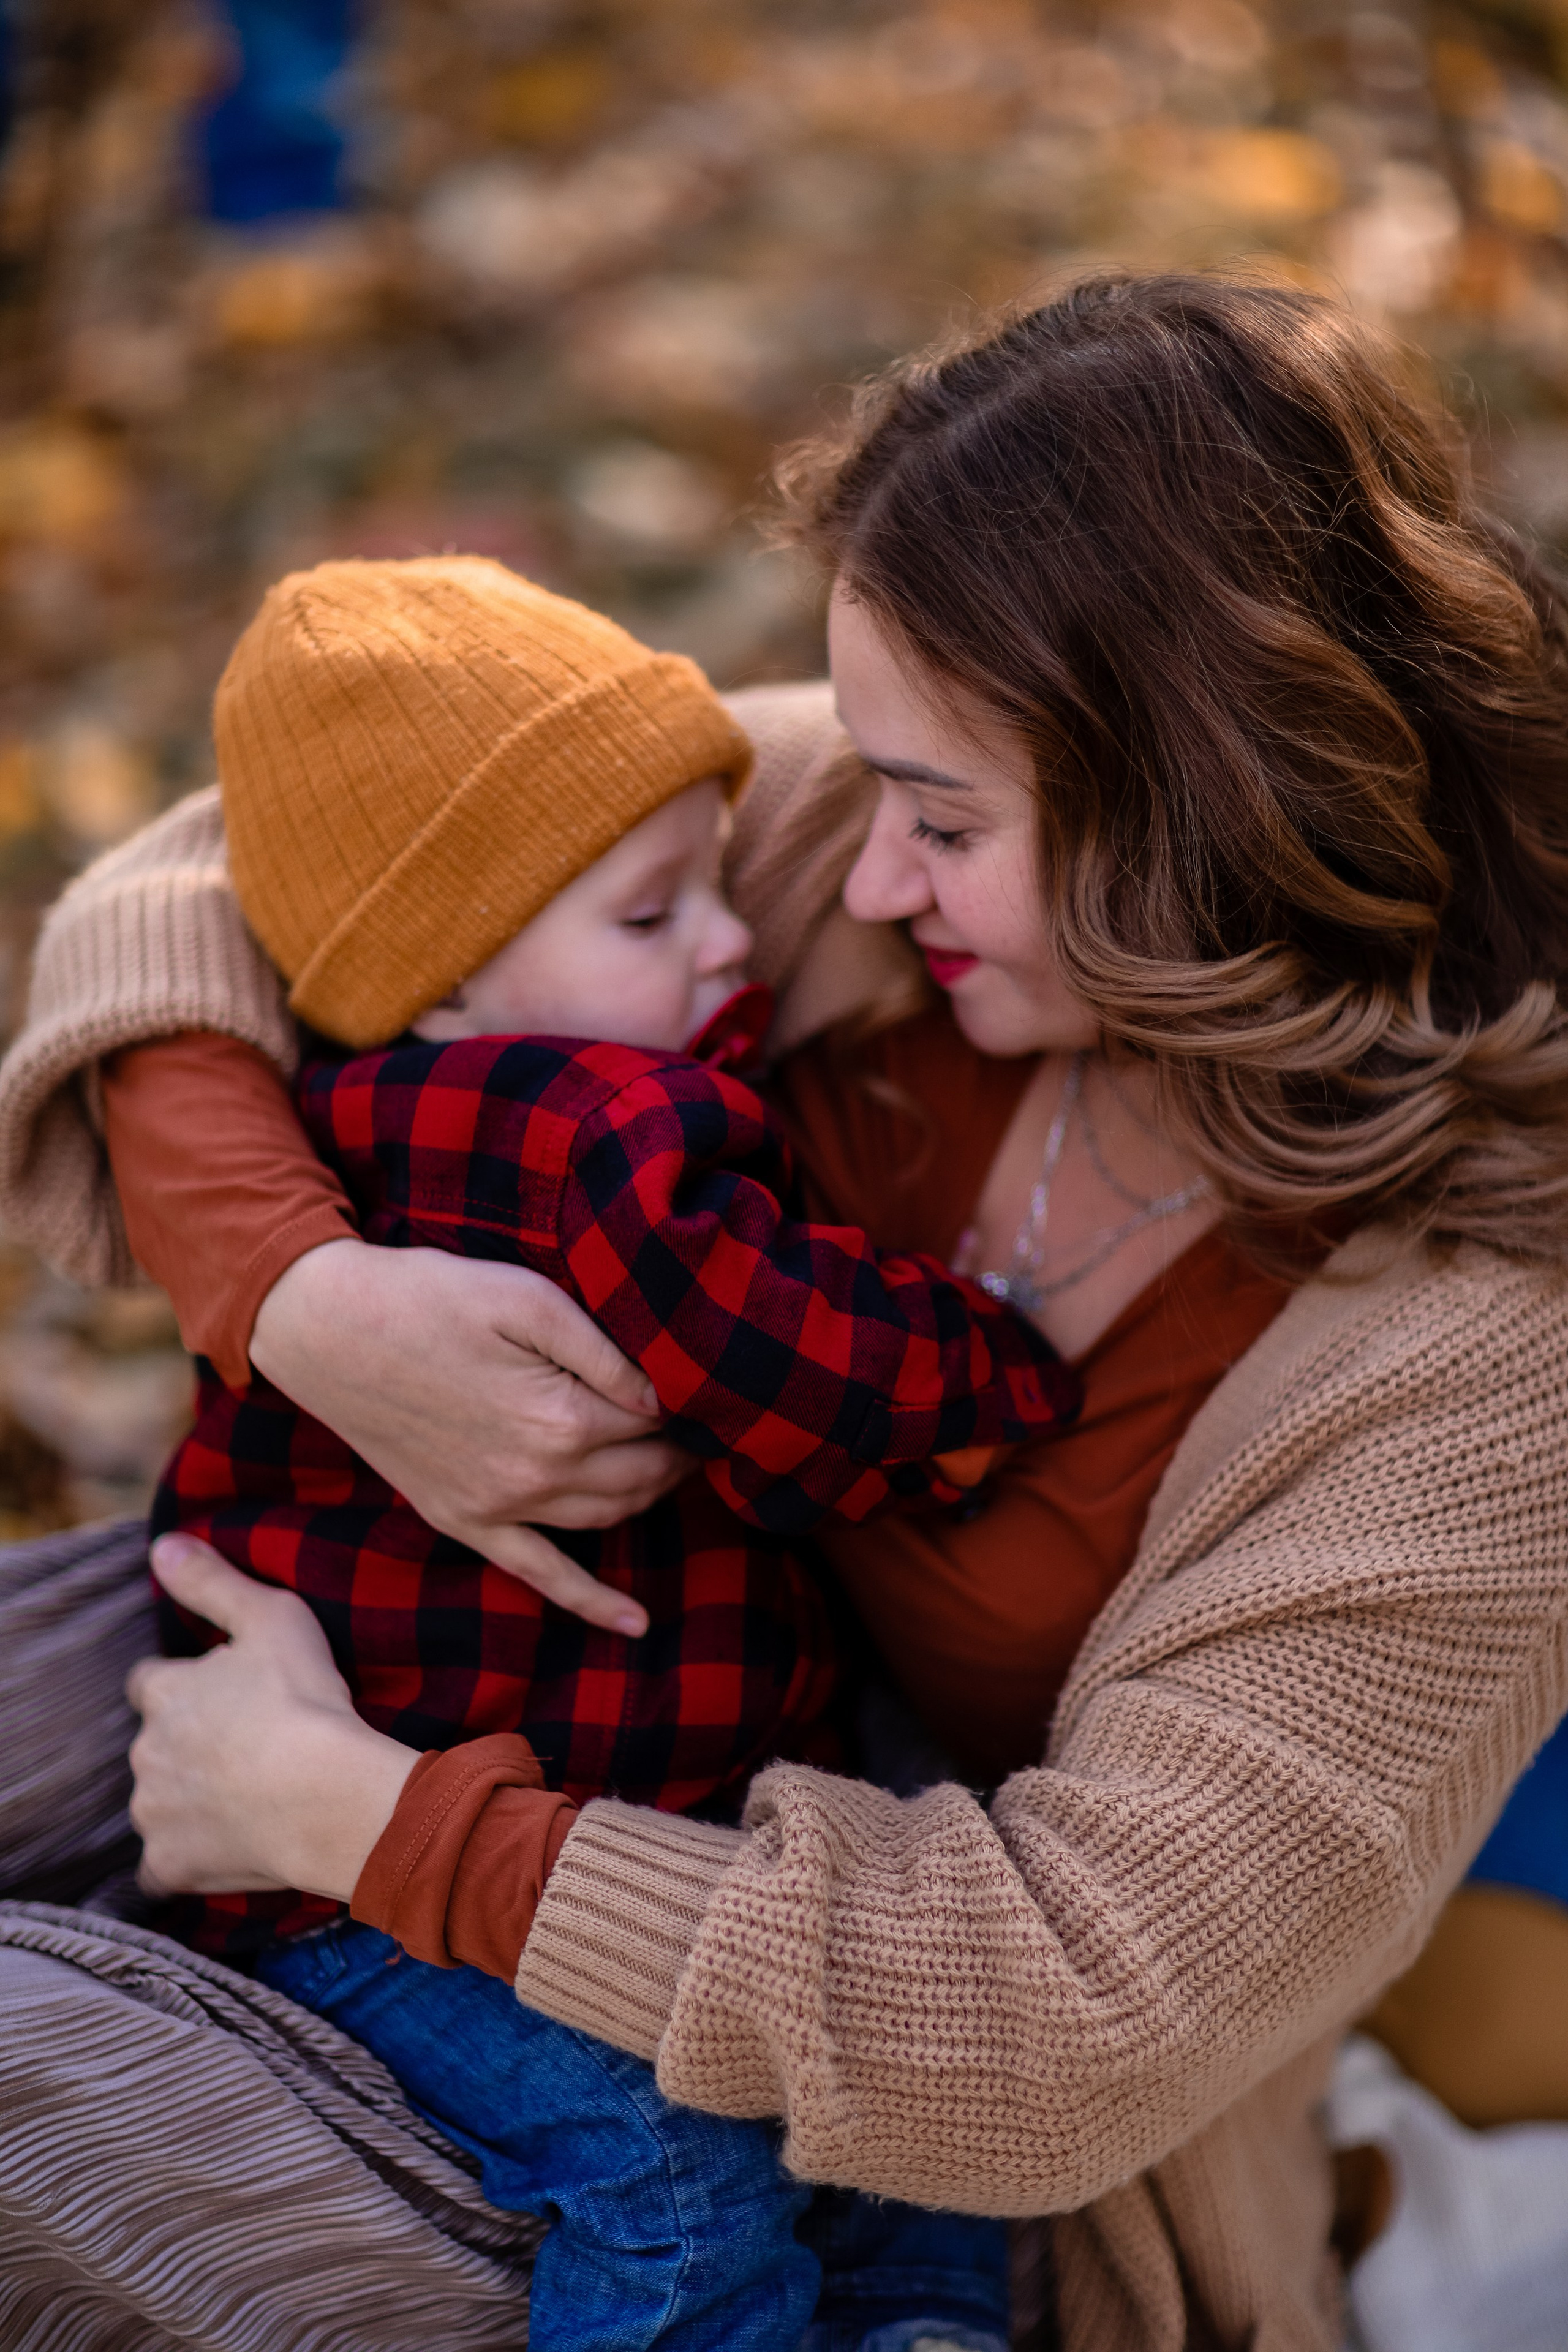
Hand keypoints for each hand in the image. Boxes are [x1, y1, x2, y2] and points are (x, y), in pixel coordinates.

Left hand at [128, 1536, 417, 1901]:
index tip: (226, 1694)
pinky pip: (165, 1865)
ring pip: (159, 1800)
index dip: (186, 1685)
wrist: (325, 1794)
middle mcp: (146, 1751)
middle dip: (190, 1743)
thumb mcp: (271, 1616)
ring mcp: (155, 1812)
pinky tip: (225, 1848)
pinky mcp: (171, 1863)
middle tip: (249, 1745)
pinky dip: (187, 1857)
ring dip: (189, 1797)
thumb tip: (162, 1545)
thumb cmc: (305, 1700)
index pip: (151, 1682)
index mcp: (165, 1692)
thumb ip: (212, 1581)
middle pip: (156, 1743)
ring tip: (248, 1796)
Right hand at [250, 1240, 695, 1635]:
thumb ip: (604, 1352)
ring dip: (651, 1496)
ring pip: (607, 1518)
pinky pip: (542, 1576)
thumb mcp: (527, 1298)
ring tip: (677, 1466)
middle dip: (681, 1450)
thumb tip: (664, 1397)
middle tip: (704, 1420)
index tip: (712, 1385)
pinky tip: (635, 1624)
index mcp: (560, 1418)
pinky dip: (593, 1603)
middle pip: (642, 1475)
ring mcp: (498, 1508)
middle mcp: (536, 1476)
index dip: (690, 1402)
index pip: (657, 1423)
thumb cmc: (430, 1296)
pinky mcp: (465, 1521)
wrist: (328, 1329)